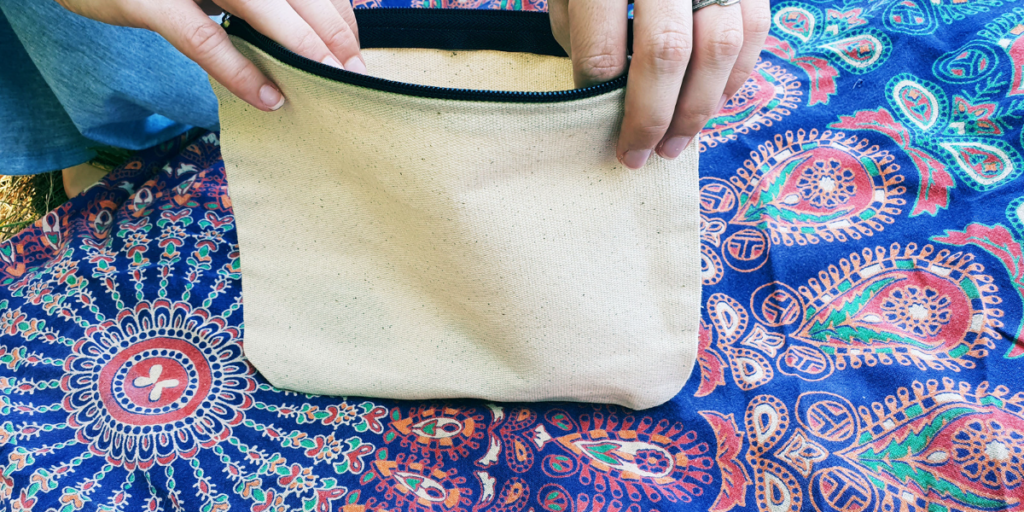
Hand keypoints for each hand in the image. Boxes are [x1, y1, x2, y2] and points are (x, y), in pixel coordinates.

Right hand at [55, 0, 363, 111]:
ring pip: (260, 5)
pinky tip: (270, 99)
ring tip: (331, 81)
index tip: (355, 50)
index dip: (337, 13)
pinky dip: (240, 71)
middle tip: (356, 73)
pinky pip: (203, 38)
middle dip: (332, 33)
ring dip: (303, 46)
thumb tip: (307, 31)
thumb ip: (251, 1)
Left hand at [548, 0, 770, 167]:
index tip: (596, 122)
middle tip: (636, 156)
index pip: (604, 47)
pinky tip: (709, 104)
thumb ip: (580, 31)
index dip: (600, 95)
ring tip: (674, 145)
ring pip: (718, 47)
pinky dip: (735, 77)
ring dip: (698, 109)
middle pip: (666, 52)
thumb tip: (602, 94)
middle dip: (651, 117)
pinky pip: (753, 30)